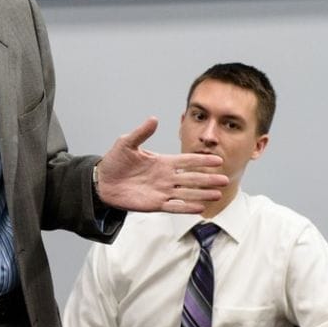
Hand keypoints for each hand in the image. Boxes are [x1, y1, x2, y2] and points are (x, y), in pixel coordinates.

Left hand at [95, 118, 227, 212]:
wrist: (102, 181)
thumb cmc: (115, 161)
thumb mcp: (127, 143)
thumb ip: (141, 133)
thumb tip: (153, 118)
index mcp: (162, 161)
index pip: (187, 161)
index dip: (202, 160)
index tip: (217, 160)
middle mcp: (166, 177)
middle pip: (192, 178)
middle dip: (208, 178)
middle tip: (225, 179)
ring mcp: (162, 191)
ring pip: (187, 193)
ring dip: (202, 194)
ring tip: (218, 193)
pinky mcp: (154, 204)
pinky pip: (174, 206)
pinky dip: (186, 207)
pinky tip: (200, 207)